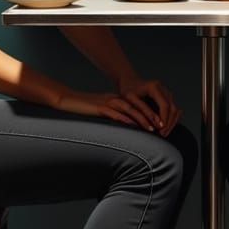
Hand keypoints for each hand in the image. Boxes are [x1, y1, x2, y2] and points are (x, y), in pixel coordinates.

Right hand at [54, 88, 170, 132]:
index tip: (160, 123)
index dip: (150, 114)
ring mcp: (107, 102)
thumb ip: (113, 117)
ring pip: (129, 110)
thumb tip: (125, 127)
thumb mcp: (102, 112)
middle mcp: (115, 99)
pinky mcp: (99, 107)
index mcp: (117, 100)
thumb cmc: (84, 109)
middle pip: (137, 107)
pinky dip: (125, 119)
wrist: (67, 100)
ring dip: (141, 119)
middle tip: (161, 125)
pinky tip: (132, 125)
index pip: (138, 106)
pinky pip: (114, 113)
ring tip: (151, 128)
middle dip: (151, 116)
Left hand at [118, 76, 182, 136]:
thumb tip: (156, 124)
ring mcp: (167, 93)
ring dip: (172, 122)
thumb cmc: (128, 90)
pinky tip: (165, 127)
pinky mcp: (168, 98)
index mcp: (154, 87)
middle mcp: (164, 88)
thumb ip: (143, 110)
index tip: (160, 130)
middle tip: (162, 135)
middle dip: (169, 123)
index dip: (164, 118)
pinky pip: (175, 110)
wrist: (130, 82)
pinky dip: (172, 119)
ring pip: (176, 109)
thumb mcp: (131, 100)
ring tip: (163, 133)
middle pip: (173, 108)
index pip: (165, 105)